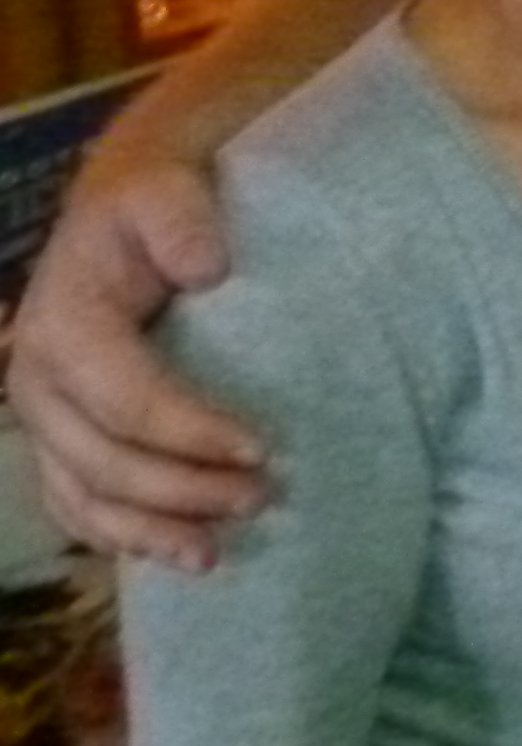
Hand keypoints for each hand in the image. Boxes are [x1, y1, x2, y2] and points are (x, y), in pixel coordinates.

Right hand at [6, 159, 264, 568]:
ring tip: (217, 552)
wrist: (120, 211)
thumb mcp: (165, 191)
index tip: (261, 448)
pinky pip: (76, 506)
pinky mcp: (57, 441)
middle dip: (183, 490)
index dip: (191, 432)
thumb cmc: (152, 203)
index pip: (127, 400)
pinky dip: (120, 537)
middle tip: (261, 495)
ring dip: (150, 532)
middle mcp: (36, 384)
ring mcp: (42, 420)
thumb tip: (208, 268)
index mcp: (62, 329)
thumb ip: (181, 220)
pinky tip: (173, 554)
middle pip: (106, 462)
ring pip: (84, 499)